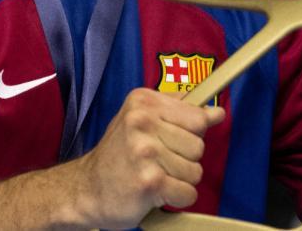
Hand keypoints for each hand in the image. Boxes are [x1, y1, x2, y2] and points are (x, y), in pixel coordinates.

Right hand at [74, 88, 224, 228]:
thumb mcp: (141, 120)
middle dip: (184, 159)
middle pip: (198, 145)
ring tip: (155, 176)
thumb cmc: (118, 156)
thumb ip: (180, 112)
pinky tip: (156, 192)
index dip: (192, 133)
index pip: (198, 116)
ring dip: (180, 180)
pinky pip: (188, 192)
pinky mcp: (149, 182)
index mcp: (143, 102)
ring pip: (196, 171)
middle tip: (157, 162)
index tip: (175, 140)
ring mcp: (145, 152)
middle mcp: (142, 122)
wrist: (84, 190)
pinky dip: (177, 198)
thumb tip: (217, 112)